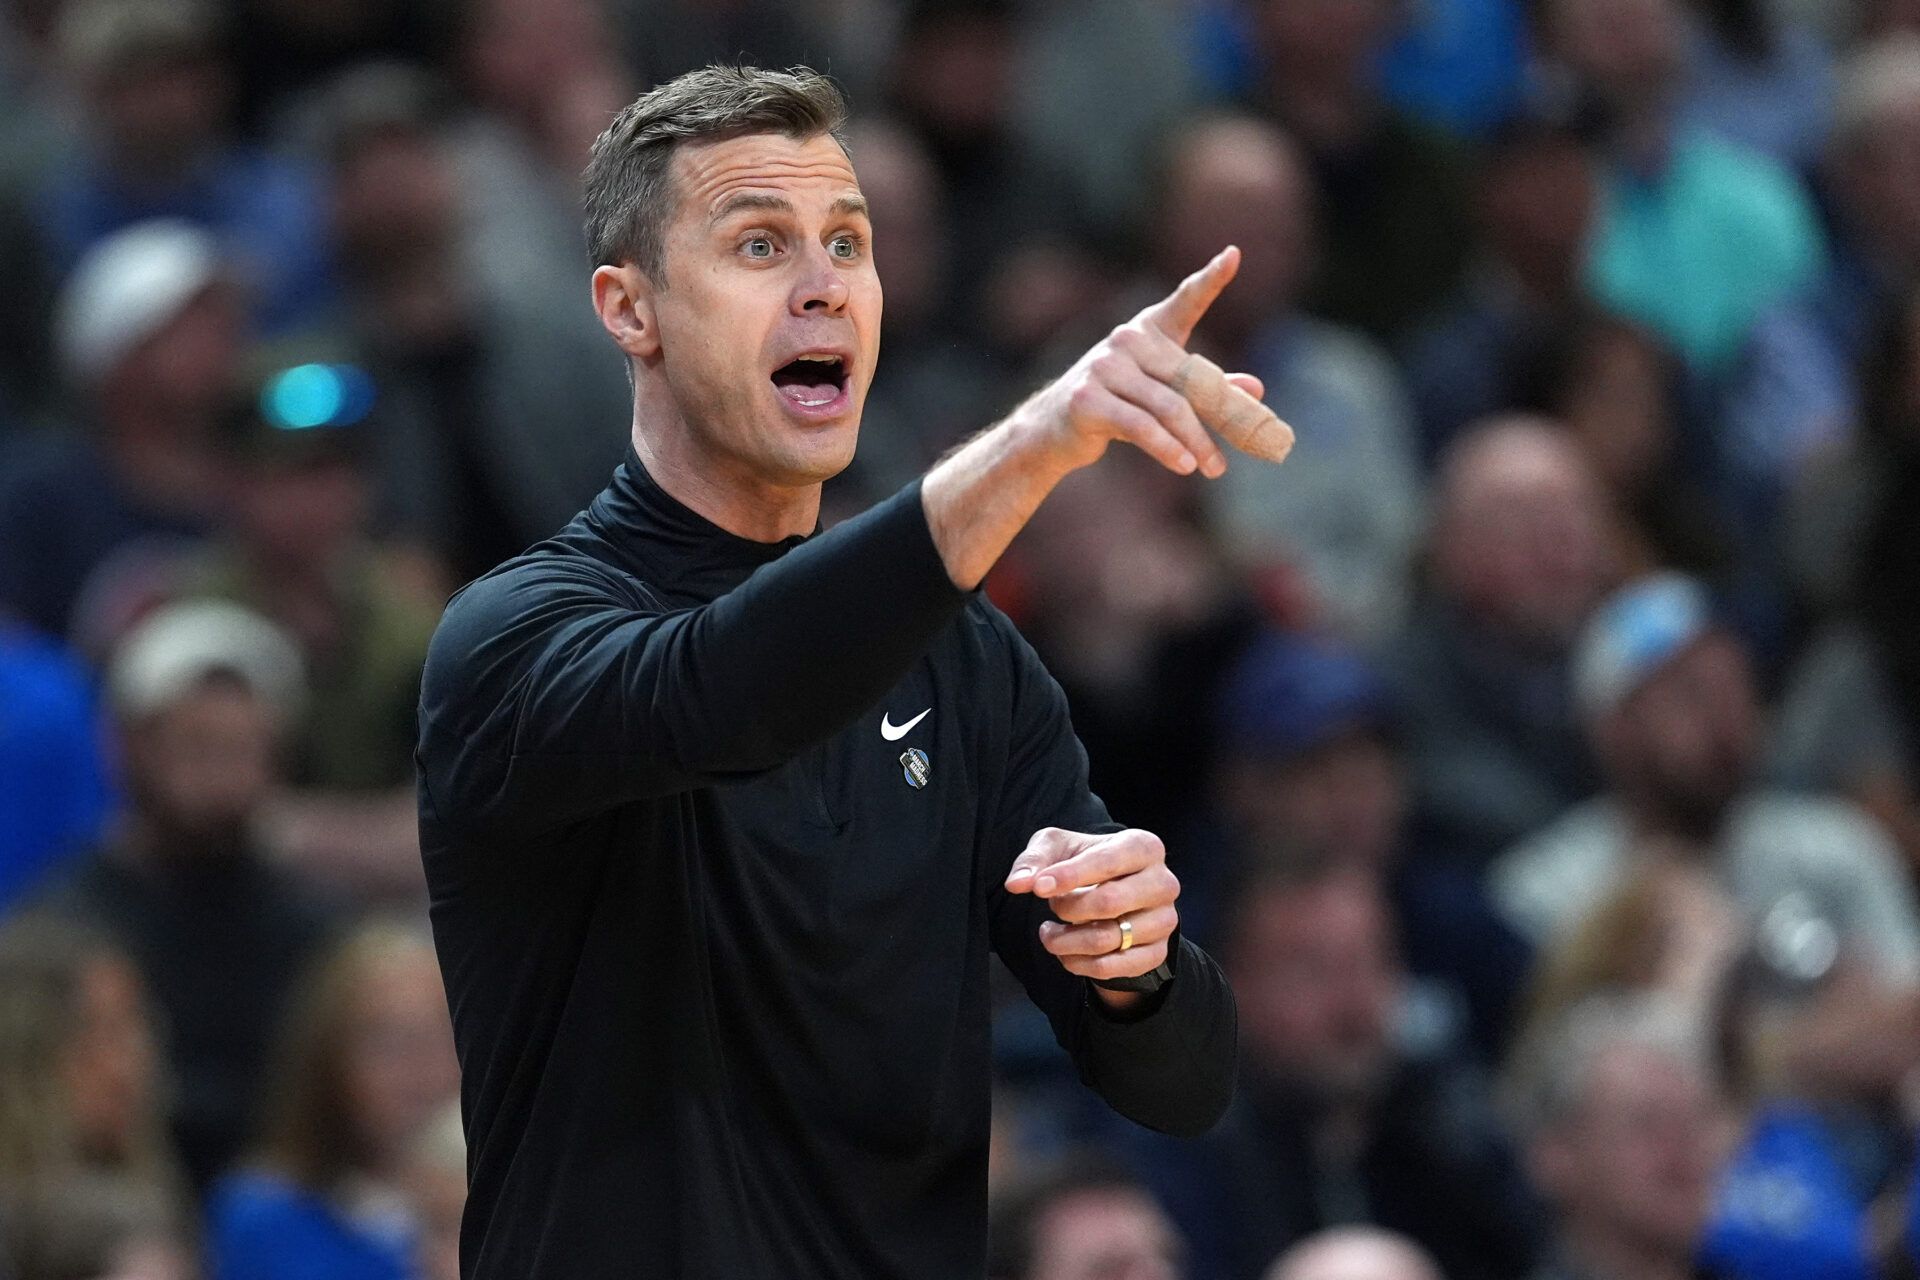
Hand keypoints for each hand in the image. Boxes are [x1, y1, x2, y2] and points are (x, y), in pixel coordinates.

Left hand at [1005, 828, 1180, 998]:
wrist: (1113, 891)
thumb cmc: (1085, 862)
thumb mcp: (1057, 848)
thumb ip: (1034, 861)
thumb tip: (1018, 884)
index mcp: (1144, 847)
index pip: (1106, 862)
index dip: (1069, 876)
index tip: (1039, 888)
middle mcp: (1163, 883)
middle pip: (1109, 903)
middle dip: (1067, 908)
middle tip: (1052, 906)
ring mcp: (1164, 920)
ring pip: (1106, 940)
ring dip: (1065, 941)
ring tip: (1050, 932)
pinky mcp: (1156, 953)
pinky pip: (1110, 968)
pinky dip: (1077, 963)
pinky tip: (1066, 951)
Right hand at [1006, 247, 1266, 479]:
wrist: (1053, 430)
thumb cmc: (1116, 406)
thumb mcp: (1163, 394)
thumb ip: (1207, 389)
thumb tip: (1257, 389)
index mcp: (1147, 331)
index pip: (1184, 301)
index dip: (1209, 279)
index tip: (1233, 255)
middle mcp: (1126, 340)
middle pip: (1190, 378)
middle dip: (1223, 415)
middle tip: (1252, 445)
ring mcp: (1104, 367)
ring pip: (1169, 407)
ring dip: (1197, 442)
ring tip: (1215, 468)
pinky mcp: (1088, 400)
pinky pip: (1141, 427)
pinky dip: (1167, 448)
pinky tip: (1185, 466)